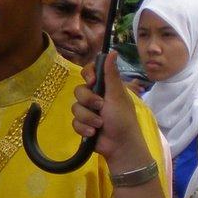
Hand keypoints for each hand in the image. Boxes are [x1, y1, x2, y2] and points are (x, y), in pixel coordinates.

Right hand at [72, 52, 149, 167]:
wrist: (120, 146)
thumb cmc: (123, 119)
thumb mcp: (117, 95)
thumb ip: (111, 74)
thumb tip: (112, 50)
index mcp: (105, 87)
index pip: (90, 72)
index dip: (87, 75)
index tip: (91, 81)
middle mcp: (96, 97)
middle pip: (79, 90)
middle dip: (88, 100)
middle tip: (100, 107)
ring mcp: (89, 111)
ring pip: (75, 107)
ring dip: (87, 117)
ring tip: (99, 125)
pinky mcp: (83, 124)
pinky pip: (74, 121)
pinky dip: (83, 128)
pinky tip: (92, 133)